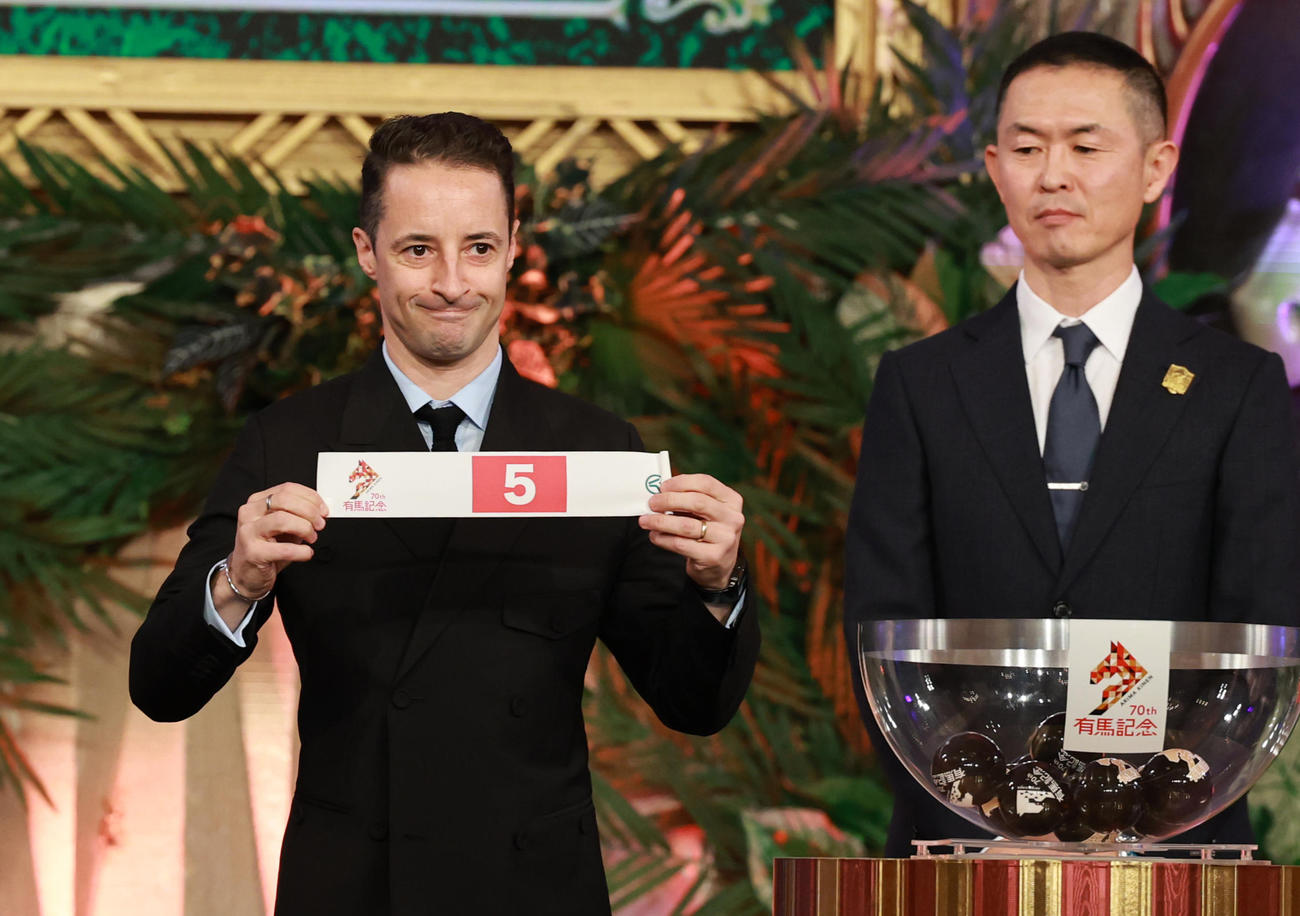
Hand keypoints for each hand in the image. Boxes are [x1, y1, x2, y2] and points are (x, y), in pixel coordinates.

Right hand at [212, 483, 328, 624]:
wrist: (246, 574)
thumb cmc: (267, 548)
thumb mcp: (282, 526)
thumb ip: (297, 514)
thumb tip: (321, 510)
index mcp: (257, 502)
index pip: (287, 488)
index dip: (310, 497)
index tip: (323, 509)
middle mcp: (249, 513)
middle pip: (284, 500)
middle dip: (309, 511)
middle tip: (320, 524)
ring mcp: (248, 532)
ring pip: (282, 519)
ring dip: (305, 528)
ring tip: (312, 538)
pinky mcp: (253, 552)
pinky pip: (285, 548)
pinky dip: (302, 551)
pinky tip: (306, 553)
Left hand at [638, 474, 743, 589]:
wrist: (719, 565)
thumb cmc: (707, 531)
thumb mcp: (707, 512)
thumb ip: (689, 500)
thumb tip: (659, 493)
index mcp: (731, 500)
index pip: (706, 483)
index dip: (681, 482)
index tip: (663, 486)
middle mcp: (733, 518)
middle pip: (697, 502)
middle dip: (669, 501)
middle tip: (652, 503)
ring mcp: (725, 538)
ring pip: (686, 525)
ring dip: (661, 521)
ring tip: (646, 521)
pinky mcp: (713, 557)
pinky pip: (681, 545)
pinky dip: (663, 539)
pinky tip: (655, 535)